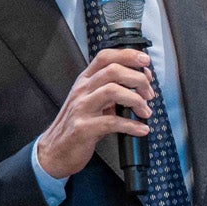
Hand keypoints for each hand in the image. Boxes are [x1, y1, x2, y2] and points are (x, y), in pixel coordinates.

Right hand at [37, 49, 153, 178]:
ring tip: (145, 111)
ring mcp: (81, 108)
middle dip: (138, 79)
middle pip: (113, 71)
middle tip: (149, 94)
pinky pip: (111, 122)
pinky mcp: (83, 128)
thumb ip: (114, 89)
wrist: (56, 150)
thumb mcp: (94, 101)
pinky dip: (131, 125)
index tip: (146, 62)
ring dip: (136, 100)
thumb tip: (142, 82)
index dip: (128, 55)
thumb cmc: (79, 124)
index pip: (105, 57)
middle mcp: (82, 90)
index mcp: (86, 81)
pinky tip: (141, 129)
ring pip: (112, 91)